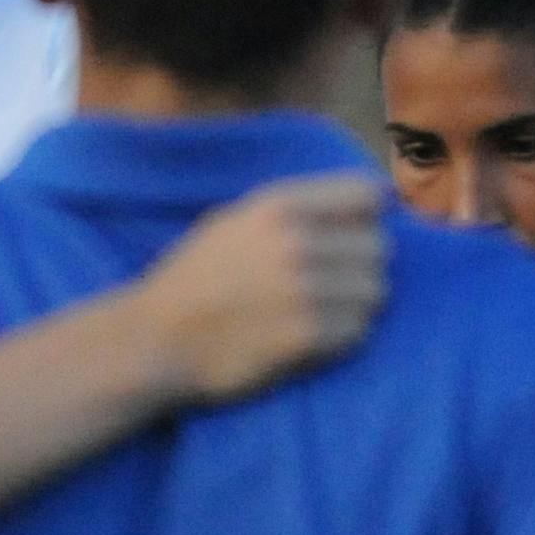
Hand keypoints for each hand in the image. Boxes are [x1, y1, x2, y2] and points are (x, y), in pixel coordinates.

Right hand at [134, 175, 389, 402]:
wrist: (156, 341)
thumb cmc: (195, 279)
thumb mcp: (235, 221)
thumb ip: (299, 209)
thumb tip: (378, 198)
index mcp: (276, 207)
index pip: (364, 193)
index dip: (368, 213)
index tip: (358, 230)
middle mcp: (294, 243)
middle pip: (378, 247)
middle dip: (361, 264)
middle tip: (333, 281)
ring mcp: (303, 292)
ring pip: (375, 291)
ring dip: (356, 302)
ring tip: (322, 310)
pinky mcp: (307, 338)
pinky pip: (359, 331)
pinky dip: (344, 335)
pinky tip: (313, 335)